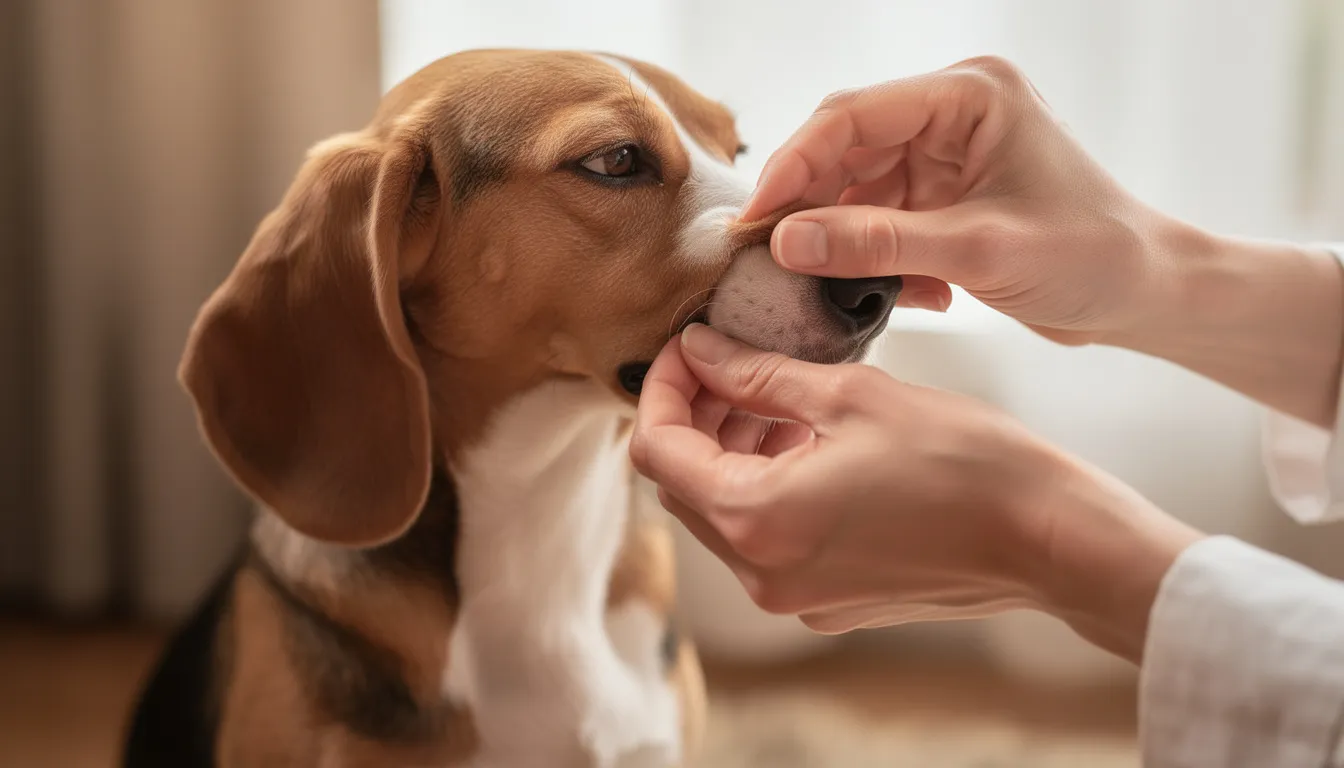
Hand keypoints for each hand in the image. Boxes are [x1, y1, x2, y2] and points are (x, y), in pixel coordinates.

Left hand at [631, 324, 1202, 660]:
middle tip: (725, 362)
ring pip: (723, 515)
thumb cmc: (962, 459)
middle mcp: (761, 574)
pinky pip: (765, 540)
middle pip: (683, 488)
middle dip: (694, 419)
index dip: (661, 391)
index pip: (659, 452)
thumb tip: (698, 351)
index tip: (686, 348)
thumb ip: (757, 375)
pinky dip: (765, 487)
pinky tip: (804, 442)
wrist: (1046, 537)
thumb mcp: (849, 396)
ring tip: (770, 395)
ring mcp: (793, 597)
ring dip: (728, 452)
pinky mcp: (825, 602)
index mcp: (756, 520)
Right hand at [741, 55, 1179, 344]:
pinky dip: (877, 261)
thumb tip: (787, 242)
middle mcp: (950, 114)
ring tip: (832, 288)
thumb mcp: (979, 249)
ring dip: (842, 241)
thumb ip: (880, 242)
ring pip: (854, 190)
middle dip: (809, 207)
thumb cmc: (1090, 256)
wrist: (1145, 294)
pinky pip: (879, 221)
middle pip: (845, 149)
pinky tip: (907, 294)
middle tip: (768, 257)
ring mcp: (944, 156)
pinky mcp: (942, 197)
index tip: (755, 220)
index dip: (794, 165)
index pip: (853, 115)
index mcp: (968, 95)